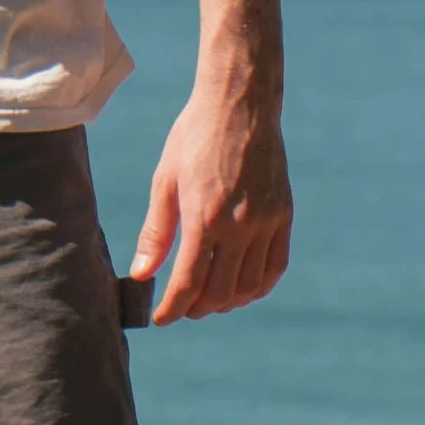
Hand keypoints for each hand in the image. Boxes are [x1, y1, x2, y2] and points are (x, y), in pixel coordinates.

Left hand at [130, 76, 292, 324]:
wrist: (240, 105)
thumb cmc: (194, 138)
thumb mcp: (164, 181)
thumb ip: (155, 233)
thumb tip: (141, 276)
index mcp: (204, 217)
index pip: (189, 283)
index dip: (173, 308)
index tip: (161, 319)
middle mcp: (240, 225)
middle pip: (220, 292)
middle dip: (198, 309)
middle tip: (182, 309)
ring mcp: (266, 221)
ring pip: (250, 286)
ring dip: (227, 303)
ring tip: (209, 301)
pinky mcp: (284, 215)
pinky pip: (275, 266)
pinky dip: (258, 287)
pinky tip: (242, 289)